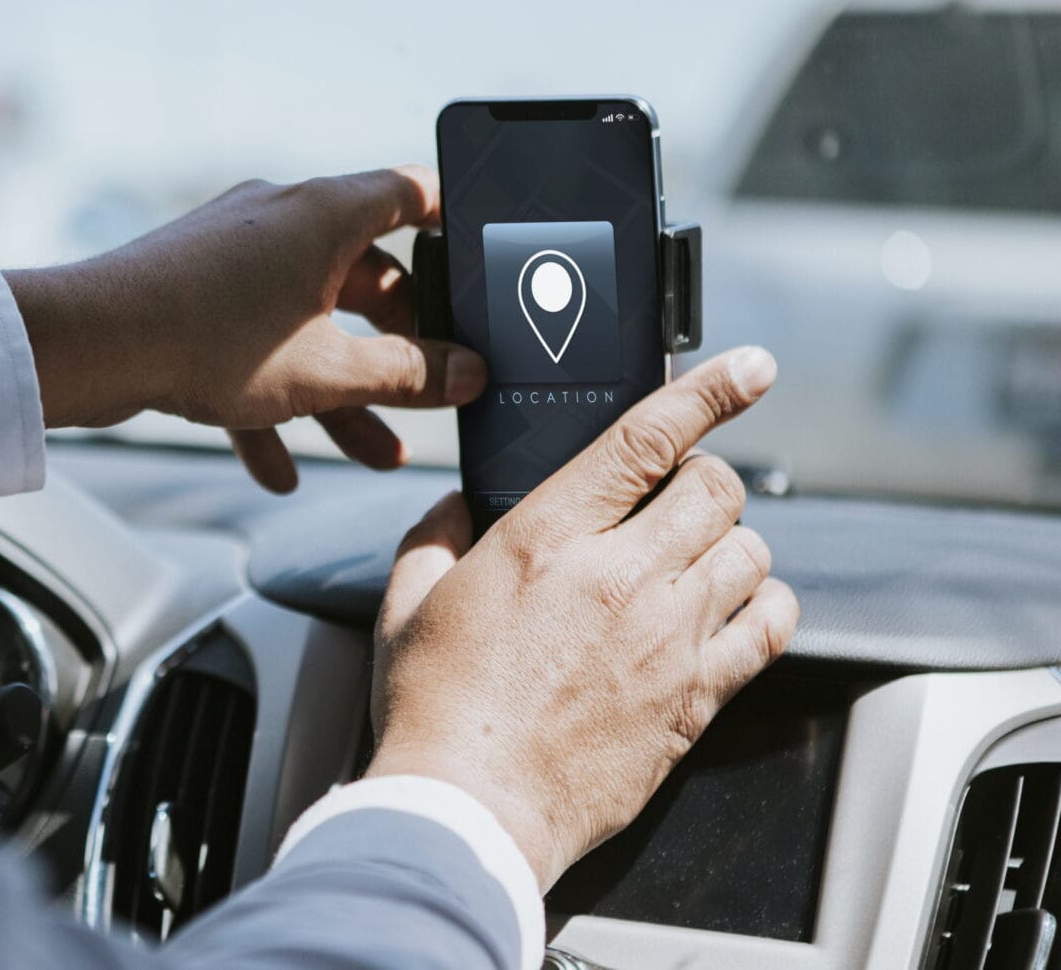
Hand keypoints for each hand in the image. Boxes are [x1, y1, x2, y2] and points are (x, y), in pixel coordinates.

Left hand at [5, 168, 487, 490]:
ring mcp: (233, 258)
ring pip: (308, 324)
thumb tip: (470, 373)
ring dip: (341, 390)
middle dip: (399, 347)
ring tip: (373, 454)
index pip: (411, 195)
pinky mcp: (193, 296)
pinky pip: (250, 346)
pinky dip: (270, 400)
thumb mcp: (328, 371)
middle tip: (429, 394)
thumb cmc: (209, 338)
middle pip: (365, 277)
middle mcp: (281, 222)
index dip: (453, 223)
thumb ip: (407, 375)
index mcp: (325, 214)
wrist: (88, 345)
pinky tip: (278, 470)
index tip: (478, 262)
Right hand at [364, 347, 798, 889]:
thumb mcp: (406, 602)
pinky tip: (737, 608)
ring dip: (730, 542)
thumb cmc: (433, 710)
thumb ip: (433, 536)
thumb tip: (457, 507)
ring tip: (695, 559)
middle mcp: (619, 577)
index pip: (647, 439)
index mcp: (546, 539)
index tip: (749, 367)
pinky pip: (771, 627)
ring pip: (750, 551)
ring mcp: (667, 638)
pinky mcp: (695, 697)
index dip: (709, 391)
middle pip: (714, 488)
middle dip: (703, 478)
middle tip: (675, 496)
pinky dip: (766, 605)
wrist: (470, 809)